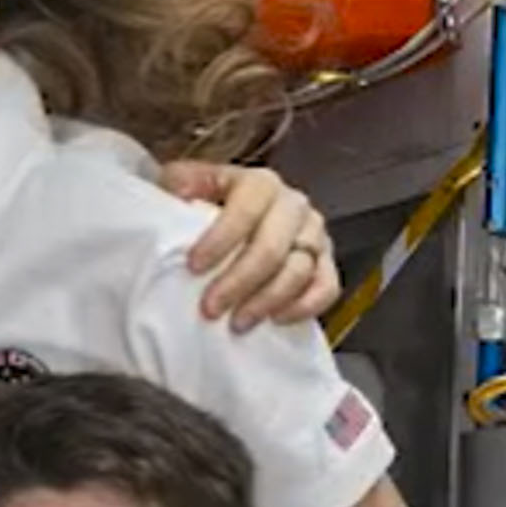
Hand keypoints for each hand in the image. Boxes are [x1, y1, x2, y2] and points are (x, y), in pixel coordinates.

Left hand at [158, 159, 341, 329]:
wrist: (230, 226)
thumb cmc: (206, 208)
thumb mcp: (186, 186)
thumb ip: (181, 183)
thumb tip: (179, 191)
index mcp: (260, 183)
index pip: (247, 208)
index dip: (221, 238)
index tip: (194, 266)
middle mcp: (293, 205)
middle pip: (273, 246)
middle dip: (239, 281)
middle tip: (210, 308)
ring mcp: (313, 235)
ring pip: (299, 270)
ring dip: (266, 300)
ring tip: (236, 323)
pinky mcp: (324, 264)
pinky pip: (326, 287)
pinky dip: (305, 306)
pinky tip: (276, 320)